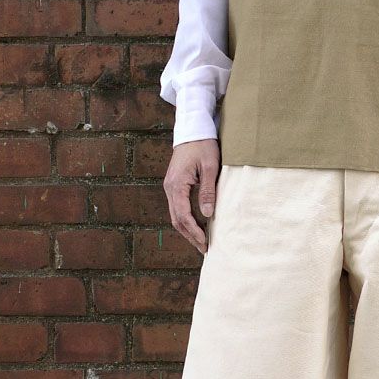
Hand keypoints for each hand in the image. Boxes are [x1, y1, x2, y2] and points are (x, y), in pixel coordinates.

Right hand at [163, 139, 219, 253]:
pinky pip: (178, 207)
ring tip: (201, 241)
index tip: (206, 243)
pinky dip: (186, 219)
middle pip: (177, 220)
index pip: (183, 216)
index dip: (194, 232)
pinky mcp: (174, 184)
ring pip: (176, 215)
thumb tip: (207, 214)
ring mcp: (170, 186)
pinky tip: (197, 224)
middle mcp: (169, 188)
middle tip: (204, 248)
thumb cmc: (203, 145)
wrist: (193, 129)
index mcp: (176, 185)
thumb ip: (207, 190)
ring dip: (187, 229)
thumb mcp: (209, 166)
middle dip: (190, 236)